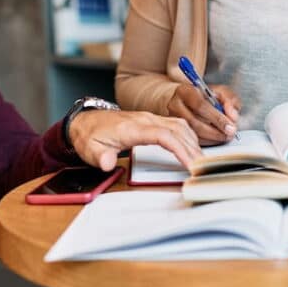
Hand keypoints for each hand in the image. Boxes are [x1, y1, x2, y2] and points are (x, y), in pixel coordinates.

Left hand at [68, 110, 201, 171]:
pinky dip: (187, 135)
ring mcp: (149, 118)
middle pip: (177, 130)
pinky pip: (175, 124)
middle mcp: (144, 120)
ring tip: (201, 160)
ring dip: (192, 141)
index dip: (180, 149)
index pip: (163, 135)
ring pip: (179, 125)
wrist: (84, 122)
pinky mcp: (150, 120)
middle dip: (193, 149)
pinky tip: (192, 146)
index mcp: (132, 128)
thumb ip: (99, 157)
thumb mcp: (89, 149)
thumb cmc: (89, 135)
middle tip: (204, 168)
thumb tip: (107, 164)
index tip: (191, 164)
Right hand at [167, 84, 240, 145]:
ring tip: (225, 136)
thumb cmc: (202, 95)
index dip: (217, 118)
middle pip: (195, 123)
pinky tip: (215, 139)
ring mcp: (172, 119)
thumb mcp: (219, 91)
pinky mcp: (175, 130)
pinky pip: (191, 140)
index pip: (201, 105)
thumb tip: (232, 116)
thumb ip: (230, 100)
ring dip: (213, 138)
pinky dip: (207, 142)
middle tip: (230, 134)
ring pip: (193, 134)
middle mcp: (175, 105)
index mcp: (185, 91)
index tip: (231, 126)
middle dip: (216, 131)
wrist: (184, 100)